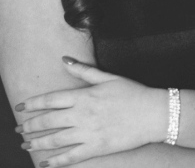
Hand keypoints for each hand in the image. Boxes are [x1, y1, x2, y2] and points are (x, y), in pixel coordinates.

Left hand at [15, 57, 168, 166]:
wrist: (152, 113)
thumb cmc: (132, 92)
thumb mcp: (108, 77)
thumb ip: (84, 70)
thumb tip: (64, 60)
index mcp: (85, 96)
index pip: (51, 100)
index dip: (33, 104)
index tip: (21, 106)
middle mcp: (82, 115)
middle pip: (48, 121)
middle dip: (30, 125)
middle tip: (19, 129)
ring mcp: (88, 133)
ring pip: (55, 140)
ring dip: (37, 143)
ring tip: (26, 145)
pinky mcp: (96, 148)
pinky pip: (70, 157)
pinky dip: (55, 162)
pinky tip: (44, 163)